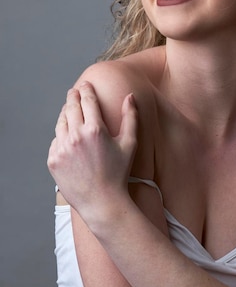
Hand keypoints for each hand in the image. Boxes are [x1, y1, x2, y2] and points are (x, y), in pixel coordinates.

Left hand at [47, 81, 137, 217]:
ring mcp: (62, 148)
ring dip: (66, 114)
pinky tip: (69, 137)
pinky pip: (56, 141)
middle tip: (74, 92)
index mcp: (95, 130)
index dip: (87, 90)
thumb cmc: (119, 173)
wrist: (102, 201)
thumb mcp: (129, 144)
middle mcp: (76, 136)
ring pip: (61, 123)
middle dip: (73, 97)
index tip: (86, 85)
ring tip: (71, 112)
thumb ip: (131, 117)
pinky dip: (61, 137)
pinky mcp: (53, 160)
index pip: (87, 100)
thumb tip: (130, 96)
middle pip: (71, 107)